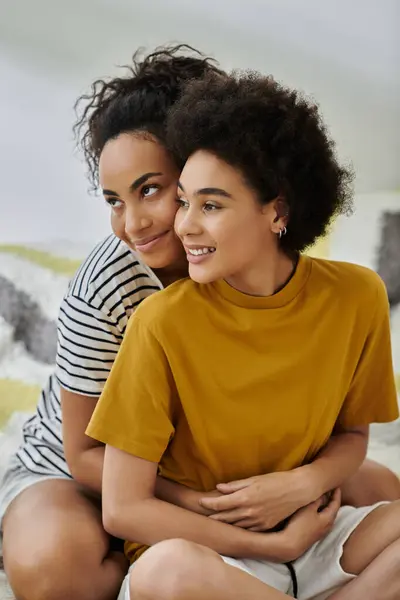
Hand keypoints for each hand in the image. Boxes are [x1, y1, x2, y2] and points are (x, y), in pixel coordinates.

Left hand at [199, 470, 317, 530]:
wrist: (297, 491)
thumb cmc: (276, 480)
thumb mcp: (254, 479)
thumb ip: (235, 485)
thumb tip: (219, 487)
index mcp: (245, 498)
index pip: (220, 504)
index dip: (208, 504)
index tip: (200, 502)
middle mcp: (249, 512)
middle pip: (225, 517)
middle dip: (212, 517)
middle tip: (202, 516)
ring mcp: (257, 522)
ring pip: (235, 526)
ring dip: (224, 525)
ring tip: (214, 523)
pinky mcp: (265, 527)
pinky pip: (247, 531)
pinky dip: (238, 529)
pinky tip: (233, 528)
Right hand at [275, 488, 340, 562]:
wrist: (290, 544)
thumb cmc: (300, 525)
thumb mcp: (309, 509)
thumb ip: (317, 500)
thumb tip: (323, 494)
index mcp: (329, 519)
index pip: (336, 503)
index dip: (336, 493)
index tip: (336, 485)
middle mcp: (327, 526)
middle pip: (332, 510)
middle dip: (331, 499)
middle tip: (329, 489)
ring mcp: (320, 531)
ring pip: (325, 515)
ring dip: (325, 506)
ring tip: (321, 497)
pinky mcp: (313, 534)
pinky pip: (319, 520)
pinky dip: (319, 512)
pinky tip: (312, 510)